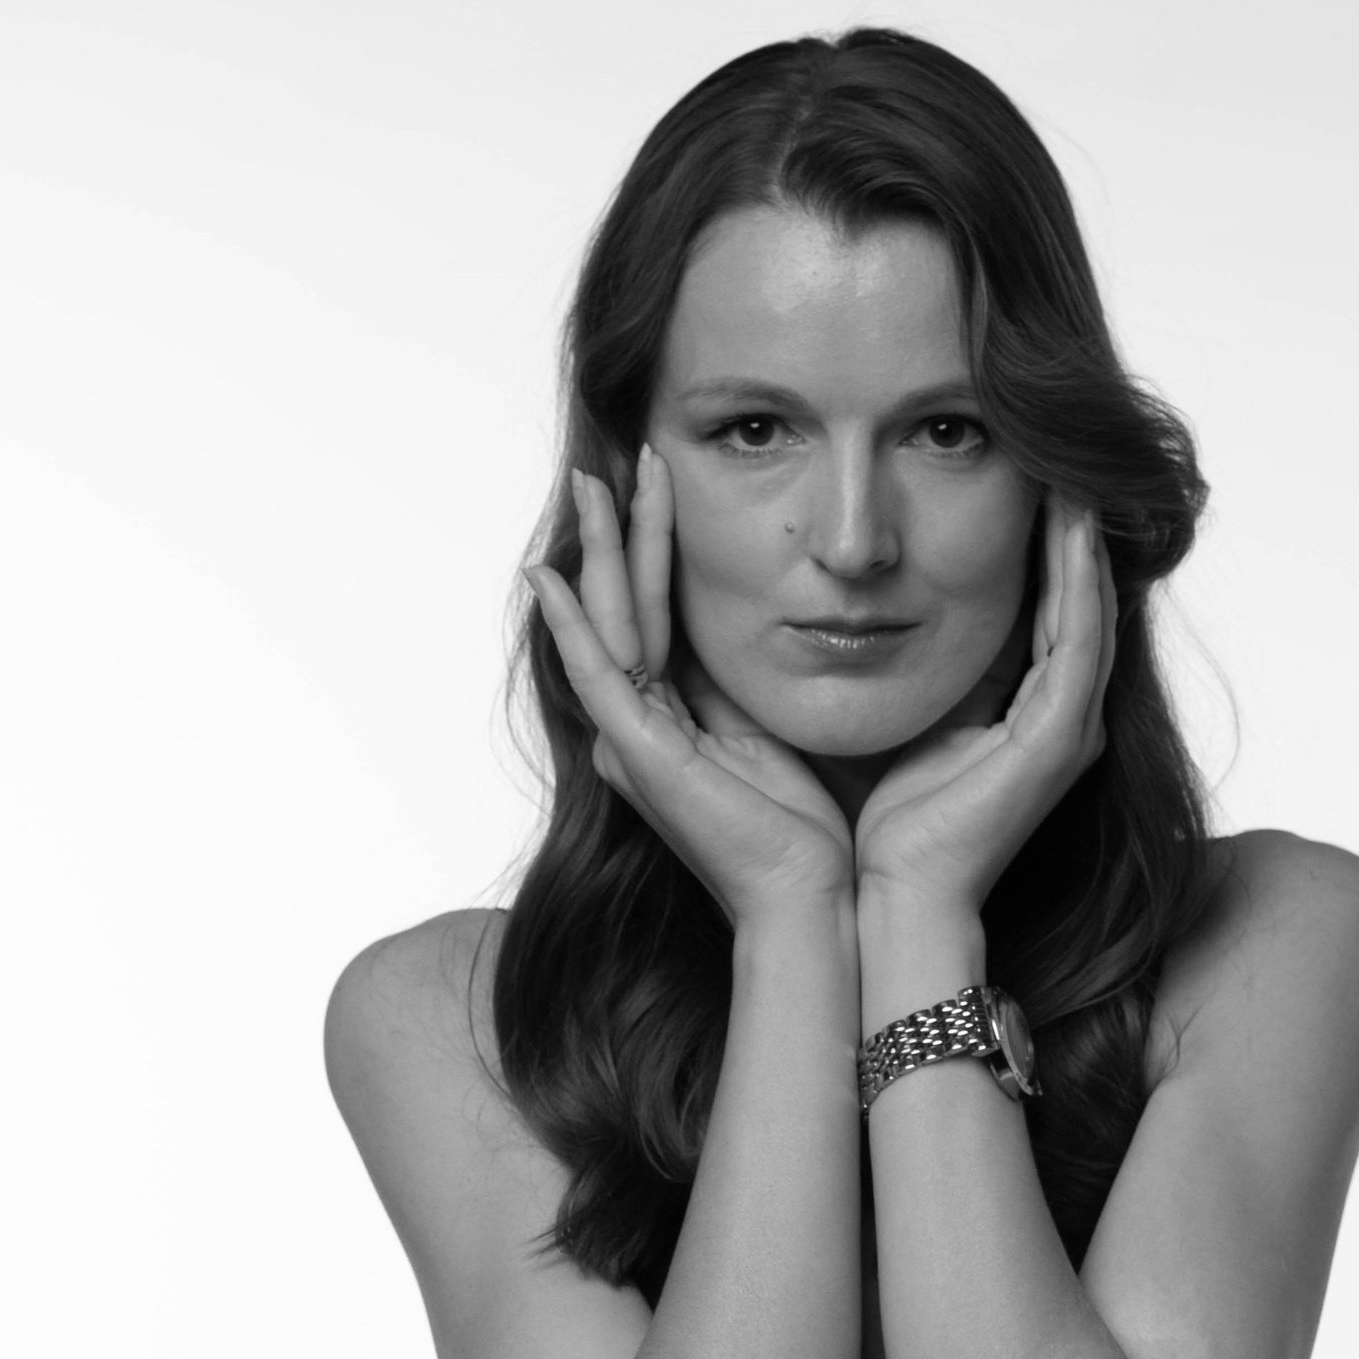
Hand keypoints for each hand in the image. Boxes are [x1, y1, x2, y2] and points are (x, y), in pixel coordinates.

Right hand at [528, 450, 855, 927]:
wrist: (805, 896)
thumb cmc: (798, 831)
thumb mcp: (764, 733)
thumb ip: (730, 687)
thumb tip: (730, 634)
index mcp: (667, 721)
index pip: (654, 617)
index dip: (653, 551)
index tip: (656, 489)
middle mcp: (637, 727)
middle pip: (624, 608)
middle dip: (620, 532)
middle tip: (609, 463)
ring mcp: (632, 740)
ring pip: (610, 623)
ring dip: (603, 551)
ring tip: (592, 483)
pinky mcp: (639, 754)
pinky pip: (599, 674)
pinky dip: (572, 625)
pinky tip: (553, 577)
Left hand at [851, 494, 1116, 909]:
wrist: (898, 893)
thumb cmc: (895, 821)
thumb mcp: (921, 718)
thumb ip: (938, 669)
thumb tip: (908, 605)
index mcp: (1036, 716)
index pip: (1054, 612)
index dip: (1051, 547)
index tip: (1033, 479)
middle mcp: (1066, 719)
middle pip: (1084, 602)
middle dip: (1077, 531)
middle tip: (1067, 459)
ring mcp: (1070, 730)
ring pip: (1090, 611)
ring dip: (1084, 541)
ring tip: (1074, 475)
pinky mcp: (1058, 740)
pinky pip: (1078, 641)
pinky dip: (1077, 581)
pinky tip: (1071, 528)